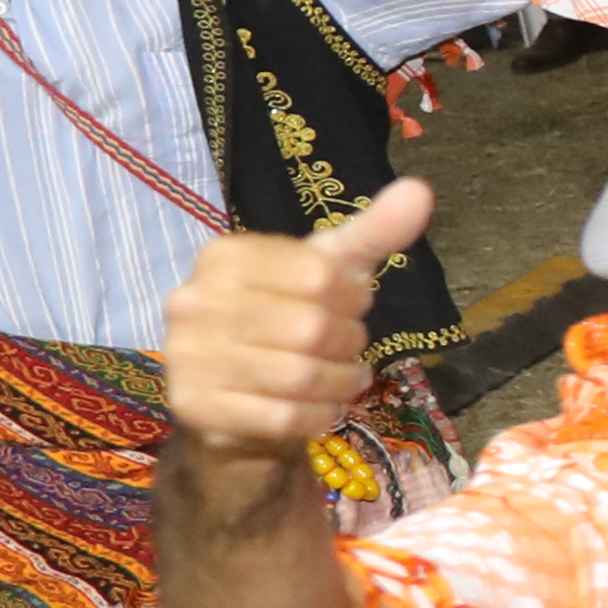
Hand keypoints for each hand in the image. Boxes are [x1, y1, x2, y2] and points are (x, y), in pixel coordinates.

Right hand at [160, 181, 430, 461]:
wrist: (239, 396)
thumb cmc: (289, 319)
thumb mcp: (330, 272)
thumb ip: (373, 232)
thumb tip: (419, 189)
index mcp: (224, 256)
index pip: (320, 275)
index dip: (353, 296)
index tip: (348, 304)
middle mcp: (193, 301)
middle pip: (311, 328)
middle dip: (348, 342)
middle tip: (346, 346)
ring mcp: (187, 356)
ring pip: (300, 377)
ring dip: (341, 382)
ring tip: (343, 377)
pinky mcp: (195, 408)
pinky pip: (284, 418)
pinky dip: (320, 415)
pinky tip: (322, 406)